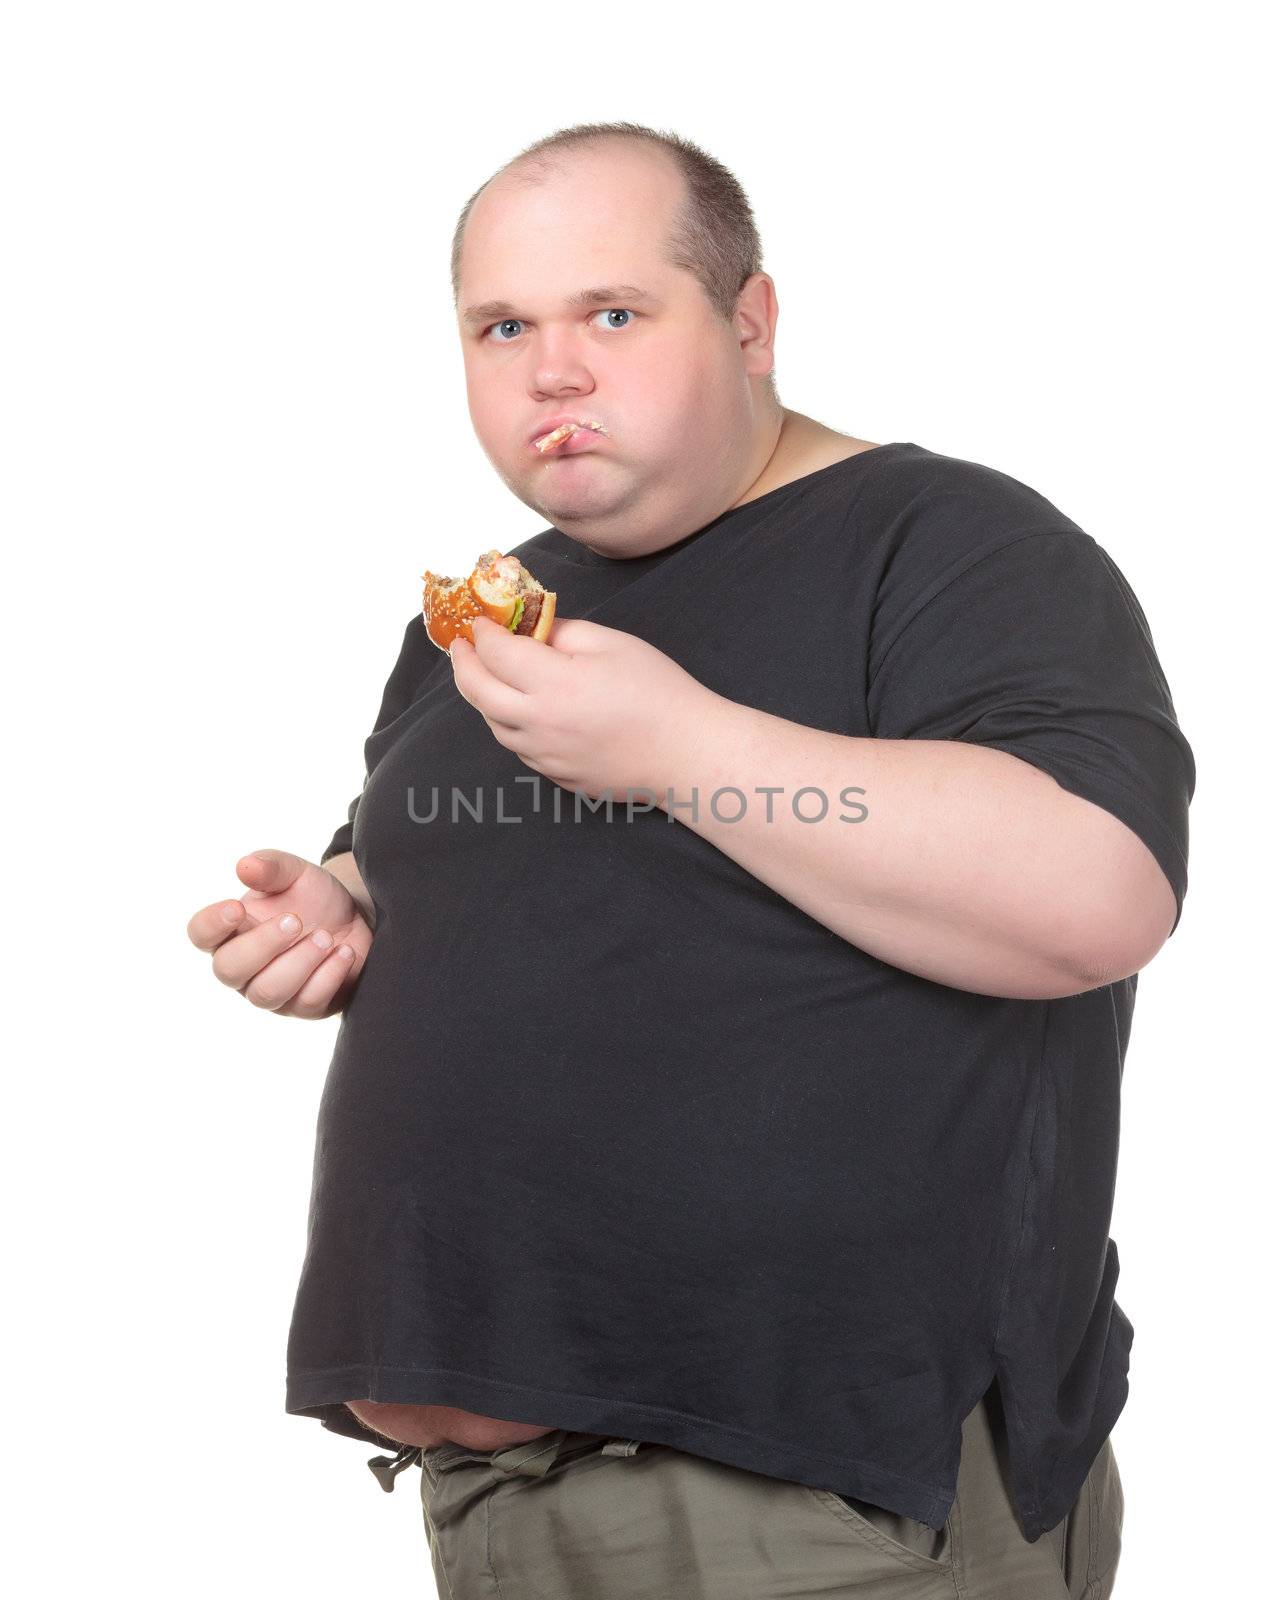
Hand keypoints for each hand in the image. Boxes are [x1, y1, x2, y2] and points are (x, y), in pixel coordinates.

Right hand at [186, 850, 372, 1019]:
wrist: (359, 919)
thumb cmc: (314, 898)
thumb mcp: (297, 873)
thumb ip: (271, 867)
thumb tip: (244, 866)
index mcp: (232, 931)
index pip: (201, 934)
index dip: (211, 924)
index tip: (236, 908)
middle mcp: (245, 967)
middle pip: (228, 970)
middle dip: (263, 945)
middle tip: (295, 920)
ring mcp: (273, 992)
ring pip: (267, 993)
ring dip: (299, 962)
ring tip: (325, 937)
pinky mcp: (305, 1007)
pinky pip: (307, 1002)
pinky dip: (328, 975)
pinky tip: (344, 952)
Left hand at [448, 614, 711, 804]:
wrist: (686, 753)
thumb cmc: (658, 693)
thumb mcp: (612, 644)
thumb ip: (563, 631)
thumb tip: (532, 628)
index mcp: (554, 684)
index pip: (496, 653)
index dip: (483, 633)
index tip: (480, 621)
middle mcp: (539, 724)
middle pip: (478, 692)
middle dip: (464, 664)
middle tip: (462, 646)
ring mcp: (545, 756)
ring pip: (494, 724)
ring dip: (483, 697)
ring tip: (488, 675)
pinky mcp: (556, 777)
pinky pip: (519, 747)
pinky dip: (509, 724)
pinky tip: (521, 709)